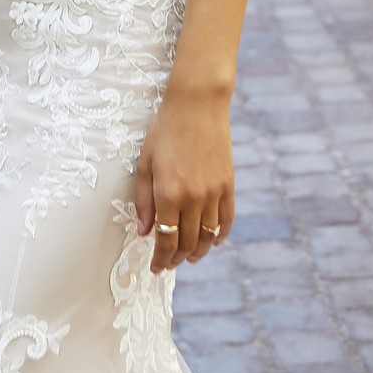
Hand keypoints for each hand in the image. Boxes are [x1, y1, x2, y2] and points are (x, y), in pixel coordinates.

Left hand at [134, 81, 234, 272]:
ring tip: (189, 258)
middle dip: (176, 259)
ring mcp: (214, 192)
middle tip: (168, 265)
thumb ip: (143, 200)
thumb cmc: (164, 129)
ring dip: (198, 252)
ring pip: (208, 236)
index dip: (160, 259)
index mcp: (168, 194)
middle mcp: (193, 198)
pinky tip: (214, 241)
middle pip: (187, 243)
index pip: (165, 240)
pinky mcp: (228, 185)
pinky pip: (227, 219)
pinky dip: (221, 235)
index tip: (155, 268)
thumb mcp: (145, 163)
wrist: (197, 104)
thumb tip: (144, 232)